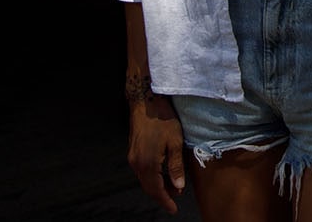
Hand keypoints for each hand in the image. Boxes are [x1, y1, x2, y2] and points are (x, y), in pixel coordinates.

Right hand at [127, 96, 187, 213]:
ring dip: (157, 185)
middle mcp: (137, 164)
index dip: (165, 201)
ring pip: (145, 179)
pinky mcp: (133, 151)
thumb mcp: (175, 142)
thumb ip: (176, 167)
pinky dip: (152, 176)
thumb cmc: (163, 119)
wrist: (146, 101)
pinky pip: (142, 171)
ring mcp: (133, 157)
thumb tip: (178, 187)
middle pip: (149, 187)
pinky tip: (162, 173)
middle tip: (175, 200)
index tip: (174, 209)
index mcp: (147, 164)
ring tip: (172, 187)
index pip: (156, 190)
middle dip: (161, 195)